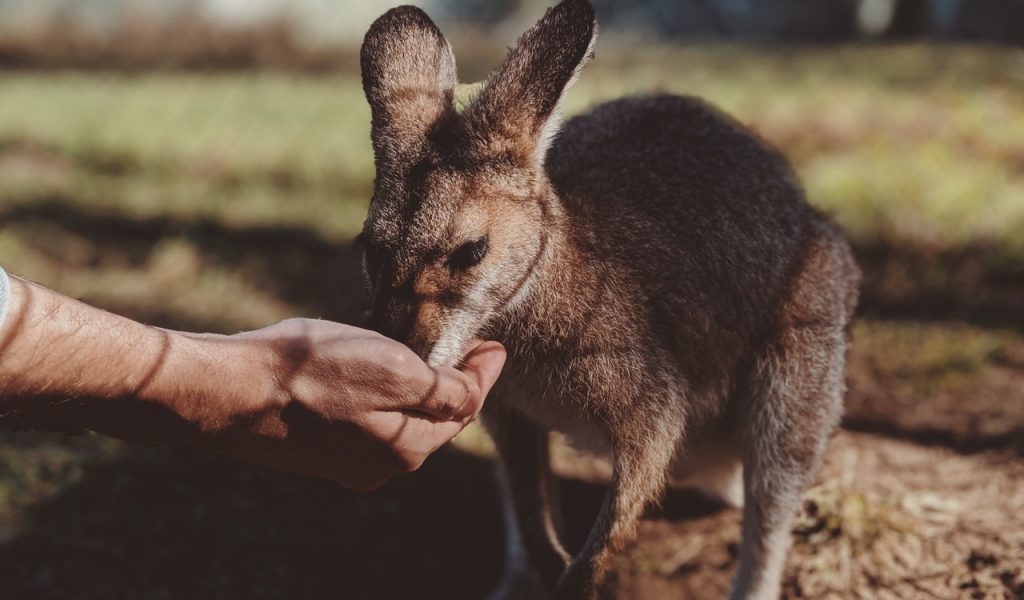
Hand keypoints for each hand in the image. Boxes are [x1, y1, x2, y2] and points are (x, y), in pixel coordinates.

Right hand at [195, 319, 505, 490]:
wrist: (226, 391)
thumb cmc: (311, 374)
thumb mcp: (395, 372)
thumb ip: (447, 389)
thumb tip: (483, 384)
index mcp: (407, 451)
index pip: (464, 408)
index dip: (483, 372)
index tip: (495, 343)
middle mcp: (380, 467)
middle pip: (432, 420)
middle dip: (450, 384)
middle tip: (463, 346)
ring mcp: (345, 463)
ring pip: (397, 421)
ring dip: (413, 390)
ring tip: (420, 355)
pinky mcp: (315, 449)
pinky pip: (363, 420)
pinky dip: (378, 396)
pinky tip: (367, 374)